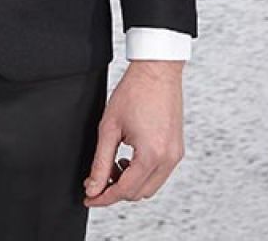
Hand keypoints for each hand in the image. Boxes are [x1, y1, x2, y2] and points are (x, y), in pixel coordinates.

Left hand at [83, 59, 185, 207]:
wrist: (157, 70)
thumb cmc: (134, 91)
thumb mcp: (109, 127)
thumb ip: (100, 161)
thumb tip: (94, 186)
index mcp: (151, 155)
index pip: (125, 190)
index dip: (104, 197)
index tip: (90, 197)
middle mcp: (168, 159)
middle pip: (139, 193)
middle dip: (116, 190)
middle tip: (97, 179)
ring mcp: (175, 155)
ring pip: (150, 186)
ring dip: (130, 182)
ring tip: (113, 164)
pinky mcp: (177, 149)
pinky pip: (159, 174)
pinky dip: (142, 173)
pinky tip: (128, 158)